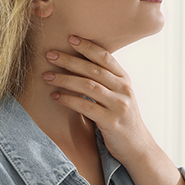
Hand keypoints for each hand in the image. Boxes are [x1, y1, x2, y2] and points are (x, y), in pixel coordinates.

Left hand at [42, 35, 154, 164]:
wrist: (137, 147)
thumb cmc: (122, 118)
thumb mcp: (119, 95)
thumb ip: (105, 80)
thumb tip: (80, 63)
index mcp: (124, 80)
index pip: (105, 57)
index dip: (88, 46)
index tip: (70, 38)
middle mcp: (124, 89)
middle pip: (93, 69)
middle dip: (70, 60)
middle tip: (50, 54)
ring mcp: (119, 105)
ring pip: (88, 86)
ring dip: (65, 79)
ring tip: (47, 76)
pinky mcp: (111, 122)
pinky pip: (86, 106)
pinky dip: (69, 100)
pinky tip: (56, 96)